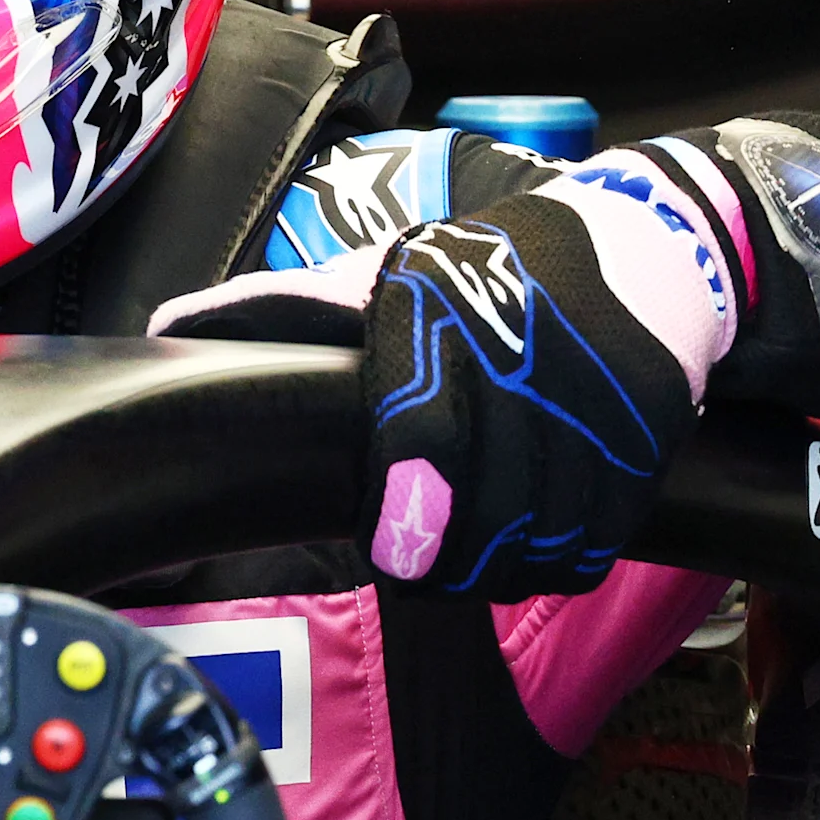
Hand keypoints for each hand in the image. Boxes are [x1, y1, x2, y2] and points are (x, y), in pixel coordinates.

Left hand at [156, 166, 730, 599]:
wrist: (649, 252)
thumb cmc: (487, 268)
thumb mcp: (386, 267)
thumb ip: (286, 307)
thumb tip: (171, 323)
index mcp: (444, 310)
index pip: (425, 436)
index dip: (407, 510)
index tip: (395, 553)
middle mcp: (525, 359)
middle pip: (482, 507)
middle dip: (443, 559)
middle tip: (415, 567)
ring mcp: (594, 409)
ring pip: (537, 538)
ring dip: (496, 565)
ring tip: (465, 556)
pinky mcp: (644, 449)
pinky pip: (591, 545)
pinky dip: (555, 562)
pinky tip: (528, 543)